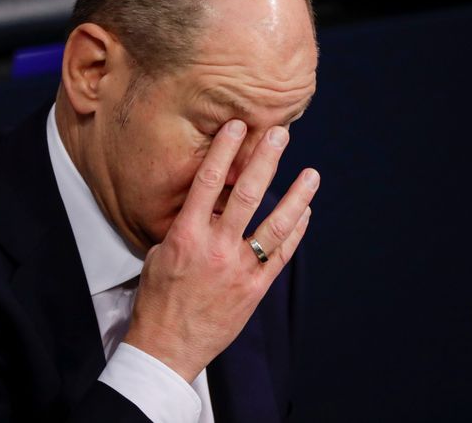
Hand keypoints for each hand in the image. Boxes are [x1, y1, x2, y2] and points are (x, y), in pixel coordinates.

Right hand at [123, 119, 318, 381]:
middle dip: (265, 161)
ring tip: (311, 174)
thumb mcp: (161, 253)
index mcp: (187, 235)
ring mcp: (240, 269)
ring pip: (275, 225)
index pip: (207, 183)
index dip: (224, 151)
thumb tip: (208, 203)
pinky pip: (281, 255)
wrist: (168, 346)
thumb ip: (186, 226)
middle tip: (280, 135)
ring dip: (296, 196)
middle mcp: (216, 248)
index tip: (237, 127)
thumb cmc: (159, 298)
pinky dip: (296, 232)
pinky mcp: (255, 289)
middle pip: (246, 195)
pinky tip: (305, 213)